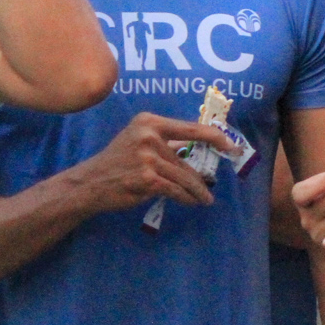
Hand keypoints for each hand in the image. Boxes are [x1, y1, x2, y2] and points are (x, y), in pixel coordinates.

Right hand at [68, 113, 240, 214]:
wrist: (92, 182)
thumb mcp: (138, 140)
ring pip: (185, 177)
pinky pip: (176, 190)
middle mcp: (150, 135)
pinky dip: (186, 198)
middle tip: (209, 187)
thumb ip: (164, 141)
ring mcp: (149, 158)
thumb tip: (193, 147)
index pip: (192, 128)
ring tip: (205, 199)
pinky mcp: (148, 179)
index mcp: (150, 121)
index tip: (231, 146)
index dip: (216, 138)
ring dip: (197, 191)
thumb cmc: (117, 161)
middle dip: (200, 177)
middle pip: (187, 159)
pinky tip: (192, 202)